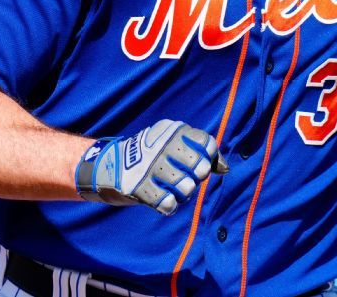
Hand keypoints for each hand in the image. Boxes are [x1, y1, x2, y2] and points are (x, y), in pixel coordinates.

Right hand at [75, 119, 228, 215]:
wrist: (110, 165)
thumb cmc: (153, 157)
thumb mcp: (175, 145)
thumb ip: (202, 153)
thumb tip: (226, 169)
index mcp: (173, 130)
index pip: (207, 144)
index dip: (208, 158)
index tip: (197, 162)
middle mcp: (162, 144)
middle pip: (201, 168)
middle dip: (196, 178)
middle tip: (183, 177)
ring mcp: (150, 166)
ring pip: (188, 189)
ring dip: (183, 193)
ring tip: (171, 188)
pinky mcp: (139, 186)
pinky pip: (169, 203)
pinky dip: (168, 205)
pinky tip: (162, 198)